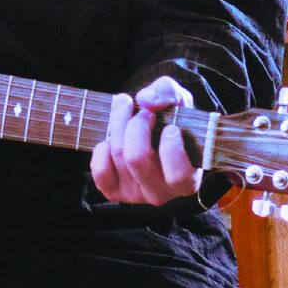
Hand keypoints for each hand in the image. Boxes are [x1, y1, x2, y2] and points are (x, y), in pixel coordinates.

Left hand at [90, 76, 199, 205]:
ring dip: (118, 125)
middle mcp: (162, 193)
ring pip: (119, 157)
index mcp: (187, 180)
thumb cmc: (172, 118)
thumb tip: (145, 100)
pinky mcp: (115, 191)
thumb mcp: (178, 99)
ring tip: (125, 110)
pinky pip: (100, 172)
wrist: (153, 130)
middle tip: (143, 112)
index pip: (178, 175)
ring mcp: (137, 194)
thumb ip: (167, 92)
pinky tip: (111, 139)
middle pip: (138, 158)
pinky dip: (101, 150)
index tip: (170, 126)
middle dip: (136, 125)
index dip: (171, 148)